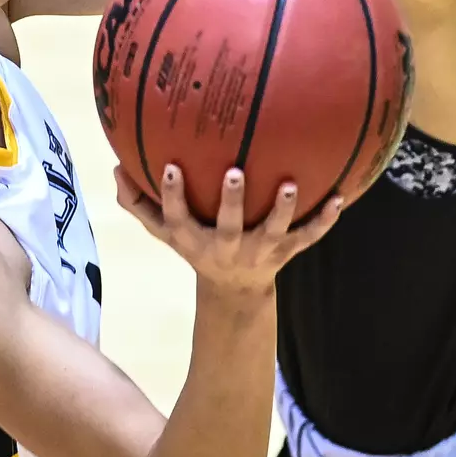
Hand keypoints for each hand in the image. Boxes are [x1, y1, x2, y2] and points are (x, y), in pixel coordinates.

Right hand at [114, 164, 342, 296]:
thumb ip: (137, 202)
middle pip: (229, 225)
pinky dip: (324, 220)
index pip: (177, 217)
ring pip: (273, 231)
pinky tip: (339, 197)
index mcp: (195, 238)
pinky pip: (308, 237)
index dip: (172, 195)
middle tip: (235, 172)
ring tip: (290, 184)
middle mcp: (227, 246)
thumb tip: (117, 167)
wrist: (234, 290)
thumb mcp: (164, 230)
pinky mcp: (286, 252)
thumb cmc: (195, 243)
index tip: (171, 167)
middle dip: (232, 201)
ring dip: (282, 210)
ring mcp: (260, 251)